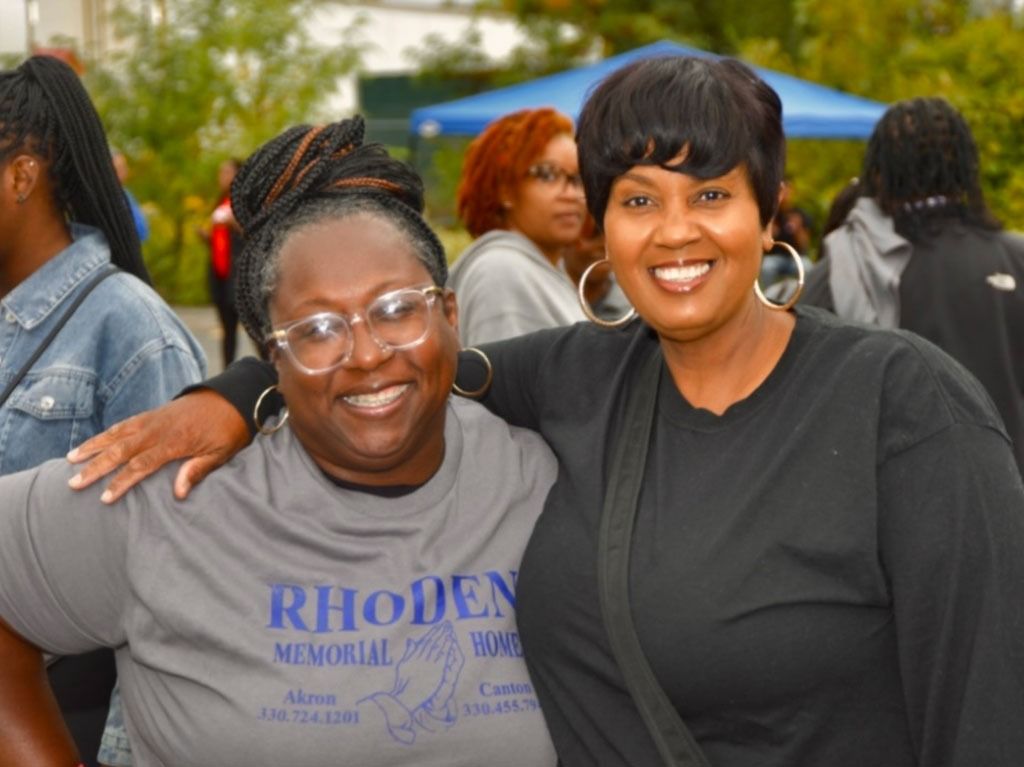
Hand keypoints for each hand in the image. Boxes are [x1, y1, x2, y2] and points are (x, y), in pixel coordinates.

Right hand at [66, 389, 249, 502]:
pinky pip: (124, 423)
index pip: (141, 465)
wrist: (232, 397)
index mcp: (174, 442)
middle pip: (120, 450)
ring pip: (116, 433)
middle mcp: (158, 429)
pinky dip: (107, 433)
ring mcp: (153, 419)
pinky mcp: (153, 413)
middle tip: (73, 483)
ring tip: (70, 459)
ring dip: (93, 446)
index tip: (105, 498)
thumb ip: (198, 470)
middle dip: (95, 467)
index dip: (121, 482)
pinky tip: (94, 442)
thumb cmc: (229, 429)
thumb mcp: (221, 453)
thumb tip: (178, 493)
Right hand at [390, 622, 457, 711]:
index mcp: (414, 656)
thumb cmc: (402, 684)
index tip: (438, 626)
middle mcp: (422, 657)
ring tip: (450, 630)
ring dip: (445, 638)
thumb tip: (411, 641)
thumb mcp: (403, 665)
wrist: (407, 696)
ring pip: (439, 647)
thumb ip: (409, 653)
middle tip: (447, 624)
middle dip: (440, 632)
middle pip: (433, 642)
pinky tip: (451, 643)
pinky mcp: (436, 671)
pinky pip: (443, 657)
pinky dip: (447, 648)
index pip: (425, 641)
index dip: (433, 633)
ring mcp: (430, 664)